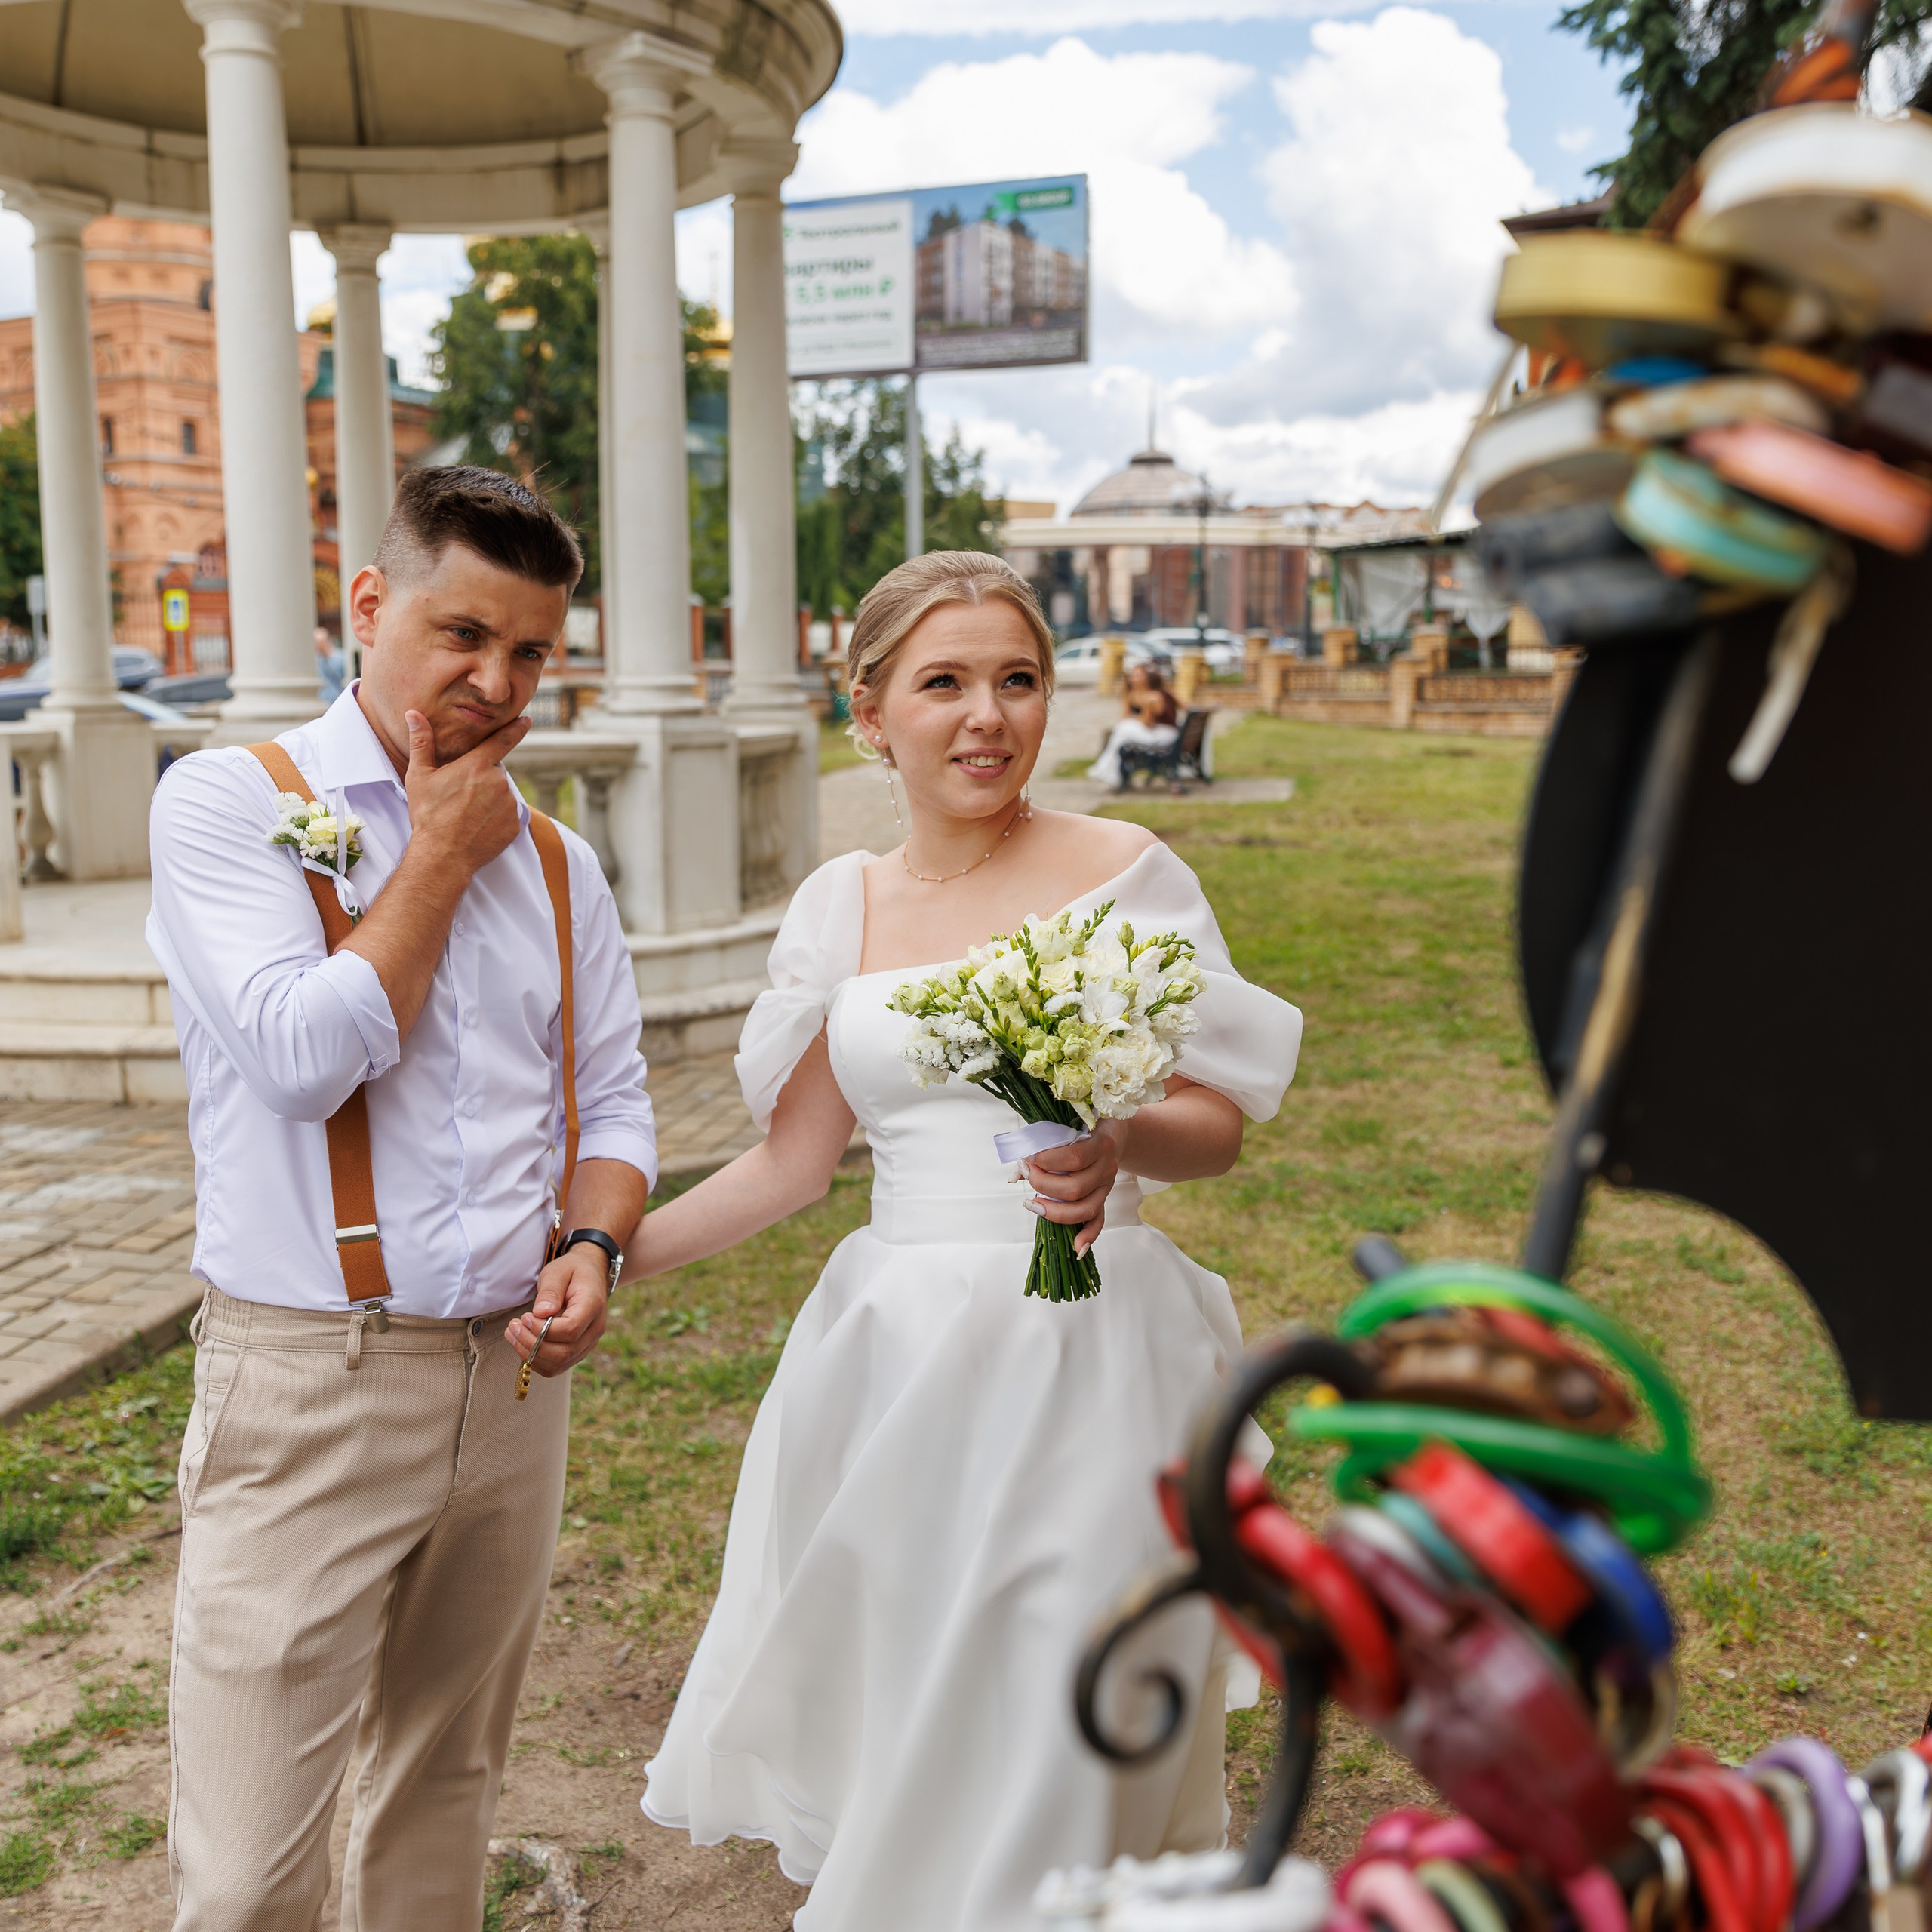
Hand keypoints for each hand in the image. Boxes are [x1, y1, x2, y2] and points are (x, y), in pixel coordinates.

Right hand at [403, 707, 528, 878]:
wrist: (443, 855)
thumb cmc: (428, 815)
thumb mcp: (419, 776)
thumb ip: (421, 743)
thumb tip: (413, 715)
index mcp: (478, 765)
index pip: (503, 740)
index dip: (516, 729)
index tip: (526, 721)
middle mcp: (499, 782)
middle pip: (495, 772)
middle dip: (481, 778)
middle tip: (461, 795)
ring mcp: (509, 804)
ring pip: (502, 794)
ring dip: (489, 799)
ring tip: (466, 813)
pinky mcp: (514, 825)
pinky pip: (508, 815)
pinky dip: (496, 818)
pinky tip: (477, 826)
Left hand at [504, 1244, 608, 1378]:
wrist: (590, 1275)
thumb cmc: (572, 1271)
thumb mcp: (559, 1271)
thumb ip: (551, 1291)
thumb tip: (540, 1313)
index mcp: (593, 1306)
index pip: (570, 1329)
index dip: (544, 1330)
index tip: (525, 1317)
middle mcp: (595, 1329)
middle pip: (564, 1352)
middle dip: (532, 1344)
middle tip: (513, 1327)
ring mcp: (588, 1343)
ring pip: (559, 1363)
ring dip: (531, 1354)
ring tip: (513, 1334)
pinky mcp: (578, 1350)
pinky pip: (556, 1366)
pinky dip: (536, 1360)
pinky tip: (522, 1344)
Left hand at [1024, 1118, 1127, 1257]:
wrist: (1117, 1132)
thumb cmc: (1087, 1125)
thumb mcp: (1071, 1124)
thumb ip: (1045, 1142)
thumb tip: (1017, 1173)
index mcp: (1101, 1144)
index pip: (1074, 1158)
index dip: (1047, 1160)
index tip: (1027, 1157)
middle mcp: (1107, 1167)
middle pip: (1076, 1187)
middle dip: (1043, 1184)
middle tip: (1025, 1173)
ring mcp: (1107, 1186)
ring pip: (1086, 1208)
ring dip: (1055, 1211)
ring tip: (1031, 1203)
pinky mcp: (1104, 1199)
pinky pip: (1099, 1222)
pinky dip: (1089, 1237)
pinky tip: (1076, 1249)